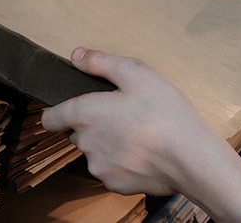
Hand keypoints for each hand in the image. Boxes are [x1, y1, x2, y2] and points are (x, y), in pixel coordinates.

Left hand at [41, 47, 240, 221]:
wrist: (190, 157)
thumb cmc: (164, 111)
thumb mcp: (136, 73)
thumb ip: (100, 62)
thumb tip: (76, 55)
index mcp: (85, 114)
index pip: (51, 118)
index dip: (59, 111)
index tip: (75, 105)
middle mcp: (86, 144)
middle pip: (77, 132)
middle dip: (94, 123)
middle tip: (123, 112)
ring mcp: (100, 167)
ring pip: (95, 151)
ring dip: (108, 142)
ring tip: (138, 131)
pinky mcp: (116, 185)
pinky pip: (112, 169)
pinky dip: (123, 161)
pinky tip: (145, 151)